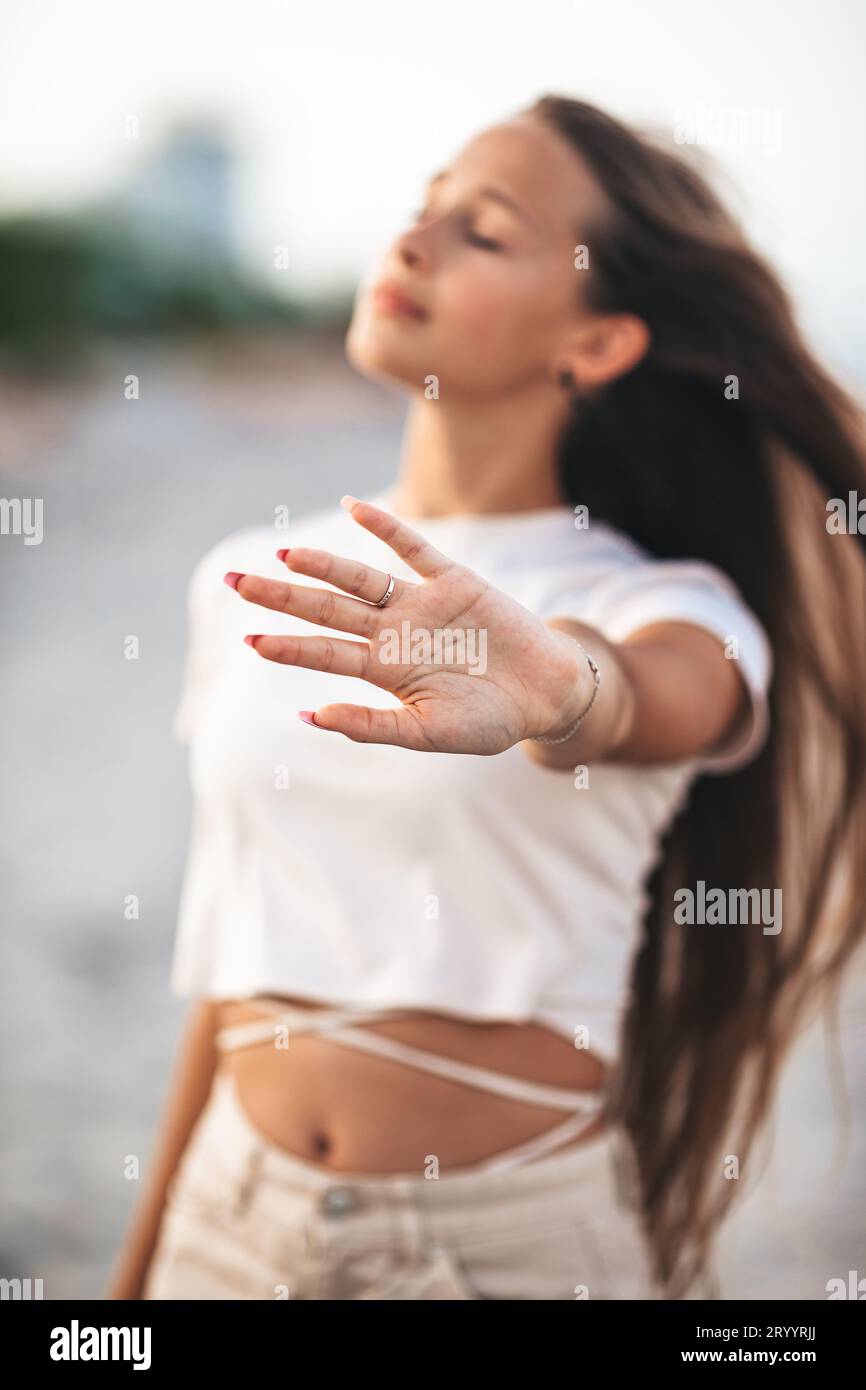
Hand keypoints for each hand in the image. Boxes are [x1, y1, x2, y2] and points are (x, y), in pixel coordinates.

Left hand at [225, 495, 590, 752]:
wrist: (545, 695)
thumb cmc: (488, 721)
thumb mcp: (427, 733)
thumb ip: (373, 726)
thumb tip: (311, 716)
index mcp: (384, 670)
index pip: (324, 652)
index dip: (287, 646)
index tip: (249, 639)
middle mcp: (393, 632)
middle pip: (326, 609)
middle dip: (281, 597)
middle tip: (234, 583)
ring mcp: (421, 603)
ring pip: (360, 579)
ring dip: (322, 566)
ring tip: (283, 555)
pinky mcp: (455, 581)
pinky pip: (414, 549)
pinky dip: (385, 528)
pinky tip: (354, 509)